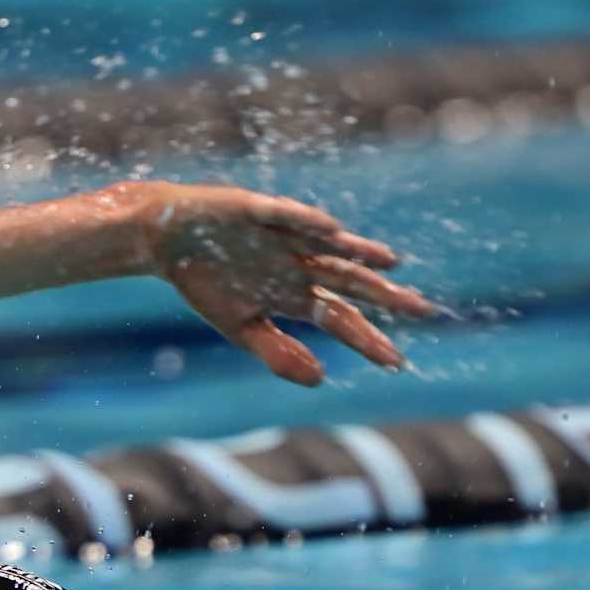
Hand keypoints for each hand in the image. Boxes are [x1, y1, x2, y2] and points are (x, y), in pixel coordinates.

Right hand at [109, 182, 441, 386]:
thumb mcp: (241, 327)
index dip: (367, 338)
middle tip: (423, 310)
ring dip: (358, 253)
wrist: (166, 239)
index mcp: (294, 294)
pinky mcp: (256, 210)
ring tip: (390, 262)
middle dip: (385, 295)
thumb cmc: (206, 282)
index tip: (396, 362)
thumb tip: (321, 379)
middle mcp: (297, 265)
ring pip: (328, 246)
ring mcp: (281, 237)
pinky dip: (308, 223)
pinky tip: (333, 232)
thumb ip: (279, 353)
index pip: (341, 319)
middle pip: (350, 281)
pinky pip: (286, 216)